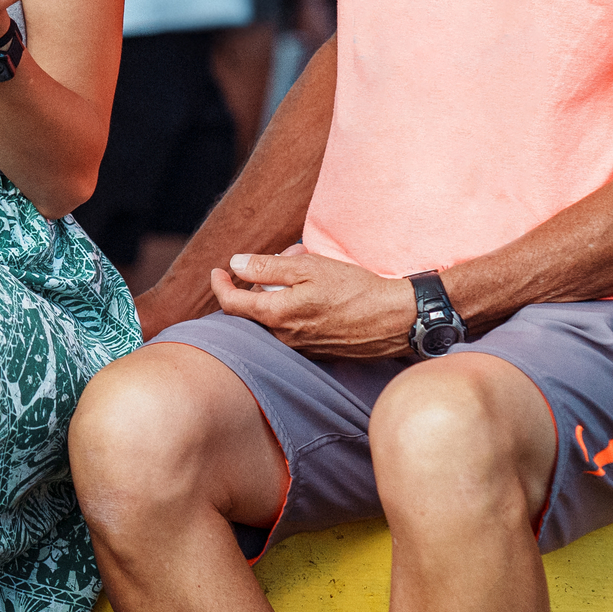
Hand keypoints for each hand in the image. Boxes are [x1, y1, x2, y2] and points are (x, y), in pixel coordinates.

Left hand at [206, 246, 415, 357]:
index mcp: (276, 315)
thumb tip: (236, 264)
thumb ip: (267, 266)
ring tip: (306, 273)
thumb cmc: (354, 289)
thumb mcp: (308, 266)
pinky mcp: (316, 352)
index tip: (218, 270)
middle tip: (282, 259)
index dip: (220, 285)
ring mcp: (299, 348)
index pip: (231, 303)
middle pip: (253, 311)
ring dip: (279, 295)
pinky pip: (292, 329)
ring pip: (273, 319)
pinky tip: (317, 295)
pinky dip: (293, 310)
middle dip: (259, 283)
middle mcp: (283, 337)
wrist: (393, 320)